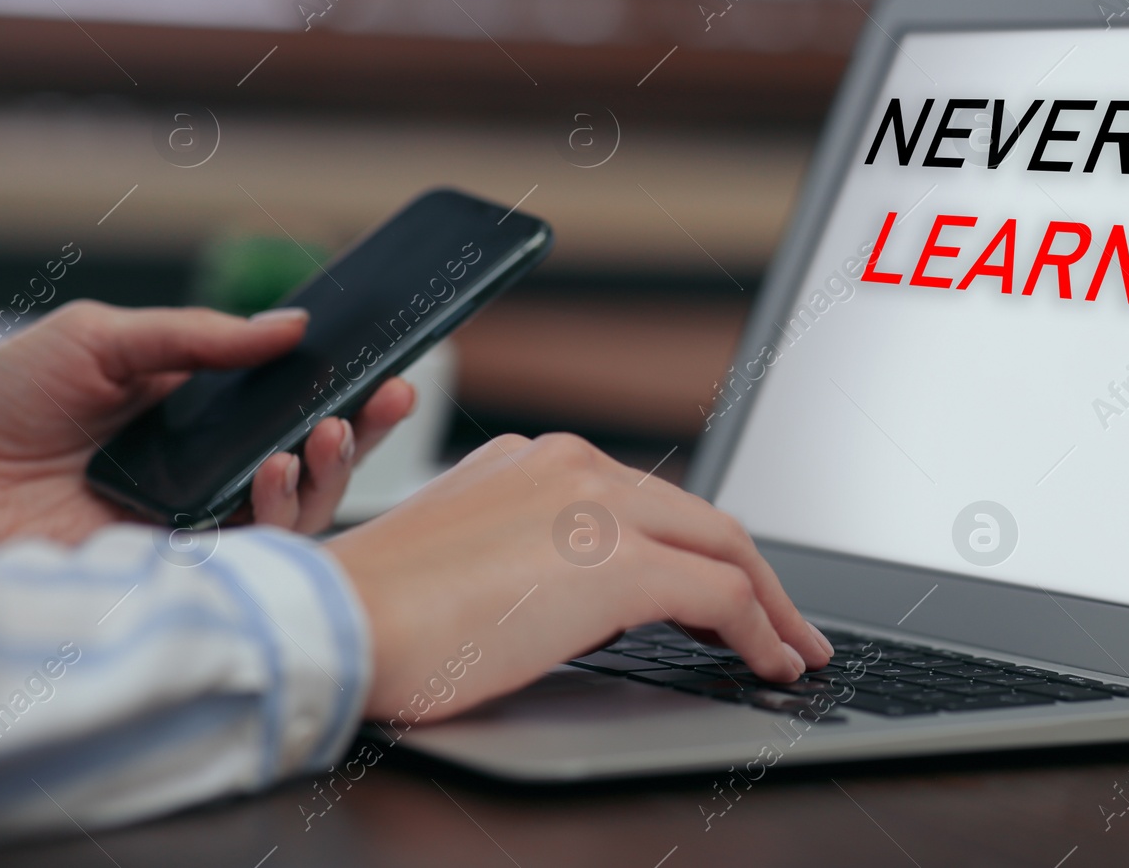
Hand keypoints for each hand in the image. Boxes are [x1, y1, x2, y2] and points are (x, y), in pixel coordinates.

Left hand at [0, 300, 415, 544]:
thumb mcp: (101, 339)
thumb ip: (200, 336)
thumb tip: (293, 326)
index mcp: (193, 418)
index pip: (288, 408)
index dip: (344, 392)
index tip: (386, 369)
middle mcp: (204, 476)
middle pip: (311, 462)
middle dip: (362, 431)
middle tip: (387, 397)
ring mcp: (193, 526)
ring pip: (298, 512)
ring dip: (328, 471)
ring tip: (322, 434)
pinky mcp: (175, 573)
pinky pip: (255, 553)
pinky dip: (280, 511)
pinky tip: (275, 471)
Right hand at [326, 432, 835, 717]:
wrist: (334, 621)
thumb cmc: (383, 614)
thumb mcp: (477, 562)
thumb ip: (547, 560)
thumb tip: (609, 605)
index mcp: (542, 463)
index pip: (652, 505)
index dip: (705, 554)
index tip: (732, 594)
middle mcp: (577, 467)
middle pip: (703, 521)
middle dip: (759, 579)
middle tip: (789, 627)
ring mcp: (601, 507)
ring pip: (725, 549)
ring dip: (770, 606)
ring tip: (793, 651)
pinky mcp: (617, 561)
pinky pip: (719, 597)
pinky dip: (758, 633)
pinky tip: (770, 665)